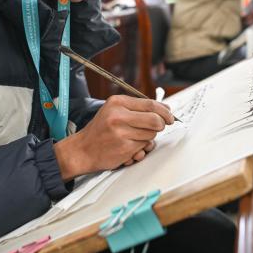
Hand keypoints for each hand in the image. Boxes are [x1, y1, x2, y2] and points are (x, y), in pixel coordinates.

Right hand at [53, 95, 172, 180]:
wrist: (82, 150)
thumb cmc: (100, 130)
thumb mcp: (113, 110)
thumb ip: (136, 108)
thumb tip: (164, 110)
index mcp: (117, 102)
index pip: (150, 104)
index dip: (164, 111)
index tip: (170, 116)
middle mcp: (119, 115)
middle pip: (155, 120)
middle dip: (160, 125)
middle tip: (158, 127)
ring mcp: (121, 132)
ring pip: (151, 135)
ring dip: (148, 138)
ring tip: (134, 138)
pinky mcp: (124, 148)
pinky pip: (144, 147)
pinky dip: (140, 149)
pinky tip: (129, 147)